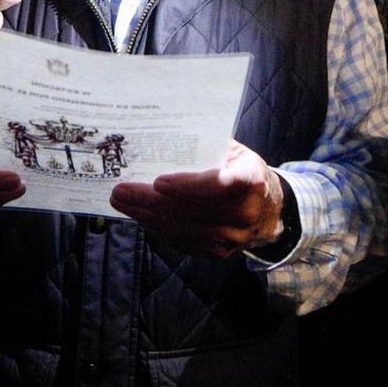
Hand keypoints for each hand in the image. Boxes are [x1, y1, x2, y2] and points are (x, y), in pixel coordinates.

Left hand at [110, 141, 284, 258]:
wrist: (267, 208)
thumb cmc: (240, 169)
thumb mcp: (232, 150)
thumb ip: (205, 144)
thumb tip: (159, 133)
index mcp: (252, 179)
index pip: (222, 184)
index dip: (190, 185)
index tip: (158, 181)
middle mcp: (246, 212)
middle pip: (192, 211)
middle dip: (151, 202)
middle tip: (120, 191)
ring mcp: (233, 237)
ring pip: (183, 230)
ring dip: (147, 217)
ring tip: (122, 203)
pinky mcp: (219, 253)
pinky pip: (183, 243)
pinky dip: (158, 229)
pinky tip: (141, 216)